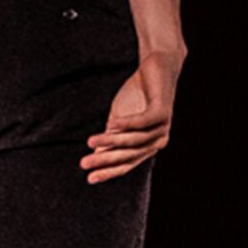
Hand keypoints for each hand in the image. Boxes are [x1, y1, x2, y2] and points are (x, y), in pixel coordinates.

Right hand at [83, 52, 178, 182]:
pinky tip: (111, 123)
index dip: (108, 172)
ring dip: (111, 141)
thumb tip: (94, 157)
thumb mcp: (118, 121)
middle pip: (129, 155)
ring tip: (90, 141)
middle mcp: (158, 140)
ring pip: (135, 139)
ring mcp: (163, 126)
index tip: (89, 178)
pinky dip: (127, 123)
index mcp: (148, 146)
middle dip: (105, 160)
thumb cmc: (136, 97)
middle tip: (84, 164)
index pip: (127, 164)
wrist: (157, 70)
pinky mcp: (163, 111)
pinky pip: (143, 121)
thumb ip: (110, 138)